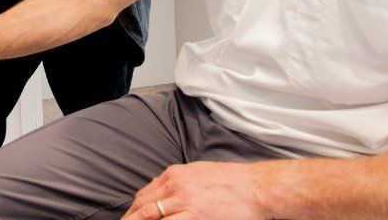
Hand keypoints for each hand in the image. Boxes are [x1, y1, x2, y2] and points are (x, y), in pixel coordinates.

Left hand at [122, 162, 270, 219]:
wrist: (256, 187)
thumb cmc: (232, 181)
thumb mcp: (199, 173)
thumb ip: (179, 181)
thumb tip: (161, 191)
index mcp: (175, 174)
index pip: (144, 194)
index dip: (134, 211)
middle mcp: (175, 184)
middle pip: (142, 206)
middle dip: (130, 219)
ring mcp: (183, 200)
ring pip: (148, 216)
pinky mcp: (194, 214)